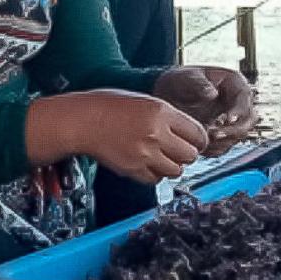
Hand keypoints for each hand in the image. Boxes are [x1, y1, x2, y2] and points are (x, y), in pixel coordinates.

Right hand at [27, 90, 207, 183]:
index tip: (196, 142)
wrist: (81, 121)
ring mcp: (144, 154)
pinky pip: (156, 179)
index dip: (199, 140)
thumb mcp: (143, 100)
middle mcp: (156, 133)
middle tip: (177, 150)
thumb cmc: (108, 106)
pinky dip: (155, 174)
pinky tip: (146, 163)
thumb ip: (167, 117)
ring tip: (160, 157)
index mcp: (161, 111)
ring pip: (176, 170)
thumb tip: (188, 134)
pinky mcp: (133, 169)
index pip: (197, 133)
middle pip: (191, 155)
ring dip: (171, 165)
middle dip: (186, 153)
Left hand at [153, 66, 256, 156]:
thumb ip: (198, 84)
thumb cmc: (179, 82)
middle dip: (233, 130)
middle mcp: (237, 103)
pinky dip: (214, 148)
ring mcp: (232, 121)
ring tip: (204, 139)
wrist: (168, 97)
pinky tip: (201, 145)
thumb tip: (212, 94)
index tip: (227, 119)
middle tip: (215, 134)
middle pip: (248, 120)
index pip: (245, 98)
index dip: (239, 110)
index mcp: (234, 84)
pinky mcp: (223, 135)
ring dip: (223, 141)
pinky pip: (224, 146)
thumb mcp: (186, 78)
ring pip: (238, 136)